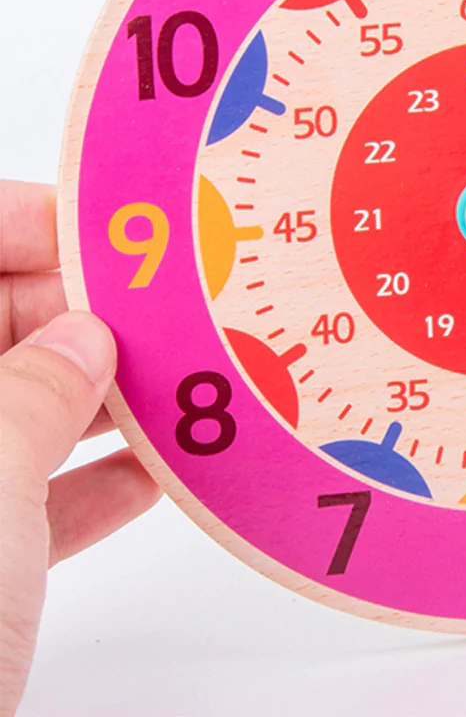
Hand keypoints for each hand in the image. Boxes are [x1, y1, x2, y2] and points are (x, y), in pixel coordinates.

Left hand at [0, 181, 160, 716]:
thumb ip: (35, 394)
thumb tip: (83, 335)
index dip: (22, 226)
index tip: (114, 228)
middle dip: (75, 320)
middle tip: (170, 312)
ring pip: (2, 422)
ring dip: (90, 405)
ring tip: (181, 384)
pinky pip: (12, 506)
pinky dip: (79, 489)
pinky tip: (152, 477)